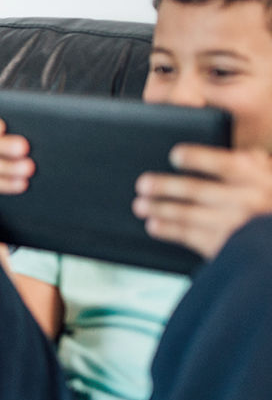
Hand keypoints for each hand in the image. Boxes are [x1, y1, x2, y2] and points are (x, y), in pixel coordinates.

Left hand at [133, 144, 271, 258]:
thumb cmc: (270, 209)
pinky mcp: (224, 247)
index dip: (199, 159)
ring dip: (160, 209)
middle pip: (198, 190)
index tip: (175, 155)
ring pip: (189, 215)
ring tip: (140, 204)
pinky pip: (190, 237)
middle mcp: (244, 201)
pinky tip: (153, 225)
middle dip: (166, 187)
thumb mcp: (271, 182)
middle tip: (143, 183)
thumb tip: (242, 153)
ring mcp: (233, 226)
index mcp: (256, 179)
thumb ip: (255, 166)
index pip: (225, 164)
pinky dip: (168, 231)